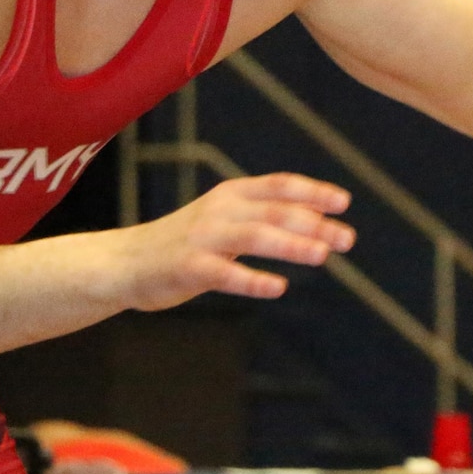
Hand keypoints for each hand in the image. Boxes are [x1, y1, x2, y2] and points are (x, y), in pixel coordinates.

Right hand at [124, 173, 354, 310]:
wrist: (125, 263)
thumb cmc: (185, 243)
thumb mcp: (224, 219)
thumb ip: (264, 216)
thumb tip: (318, 219)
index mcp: (231, 194)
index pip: (279, 185)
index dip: (313, 192)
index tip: (344, 203)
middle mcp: (220, 210)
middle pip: (274, 211)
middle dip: (314, 223)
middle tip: (347, 240)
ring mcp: (202, 238)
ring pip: (254, 236)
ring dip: (291, 245)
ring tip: (323, 255)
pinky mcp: (187, 267)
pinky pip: (224, 273)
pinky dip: (252, 279)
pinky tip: (278, 287)